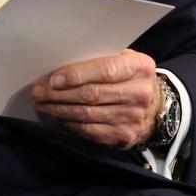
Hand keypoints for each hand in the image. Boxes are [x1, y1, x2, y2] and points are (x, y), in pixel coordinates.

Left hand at [31, 49, 160, 148]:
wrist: (157, 108)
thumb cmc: (133, 77)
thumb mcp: (127, 60)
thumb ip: (103, 59)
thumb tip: (64, 66)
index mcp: (140, 68)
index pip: (105, 70)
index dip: (77, 75)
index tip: (53, 79)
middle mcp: (138, 93)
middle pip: (91, 95)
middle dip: (59, 94)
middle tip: (38, 92)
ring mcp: (132, 118)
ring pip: (86, 114)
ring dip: (59, 110)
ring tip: (42, 104)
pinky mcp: (123, 136)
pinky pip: (90, 131)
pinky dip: (70, 124)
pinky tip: (59, 117)